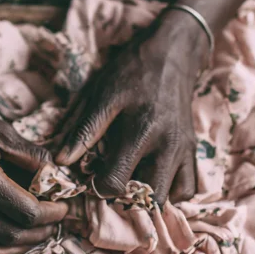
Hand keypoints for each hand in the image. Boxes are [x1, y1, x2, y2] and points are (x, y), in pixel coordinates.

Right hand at [0, 88, 67, 253]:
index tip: (63, 207)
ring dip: (14, 249)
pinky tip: (1, 237)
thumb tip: (59, 176)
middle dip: (39, 234)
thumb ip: (32, 156)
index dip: (51, 214)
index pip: (26, 212)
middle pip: (8, 235)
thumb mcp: (2, 130)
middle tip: (53, 223)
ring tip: (32, 235)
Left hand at [55, 10, 208, 201]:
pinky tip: (151, 178)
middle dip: (126, 200)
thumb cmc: (131, 71)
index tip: (91, 176)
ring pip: (169, 198)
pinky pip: (187, 188)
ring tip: (131, 183)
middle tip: (113, 184)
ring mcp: (183, 151)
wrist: (172, 53)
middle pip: (148, 199)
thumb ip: (83, 130)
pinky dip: (170, 191)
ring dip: (148, 198)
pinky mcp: (193, 151)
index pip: (116, 183)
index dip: (97, 187)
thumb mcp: (102, 94)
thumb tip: (61, 161)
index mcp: (140, 132)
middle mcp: (167, 146)